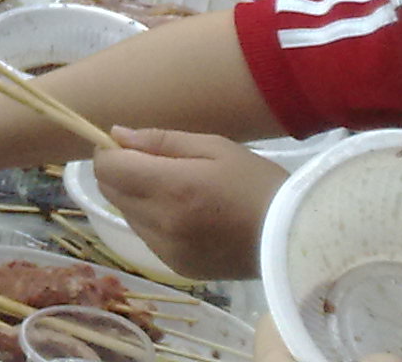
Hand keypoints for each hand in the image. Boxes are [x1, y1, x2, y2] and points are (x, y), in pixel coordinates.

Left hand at [96, 130, 283, 280]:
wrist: (293, 238)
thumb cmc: (256, 183)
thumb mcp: (213, 147)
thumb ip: (160, 140)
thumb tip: (117, 135)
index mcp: (171, 187)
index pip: (107, 168)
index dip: (108, 152)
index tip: (125, 145)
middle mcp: (162, 221)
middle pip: (110, 191)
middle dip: (119, 173)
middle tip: (149, 163)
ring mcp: (167, 249)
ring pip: (125, 214)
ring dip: (134, 197)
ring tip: (172, 190)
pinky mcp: (176, 266)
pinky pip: (145, 236)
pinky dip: (151, 221)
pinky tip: (181, 214)